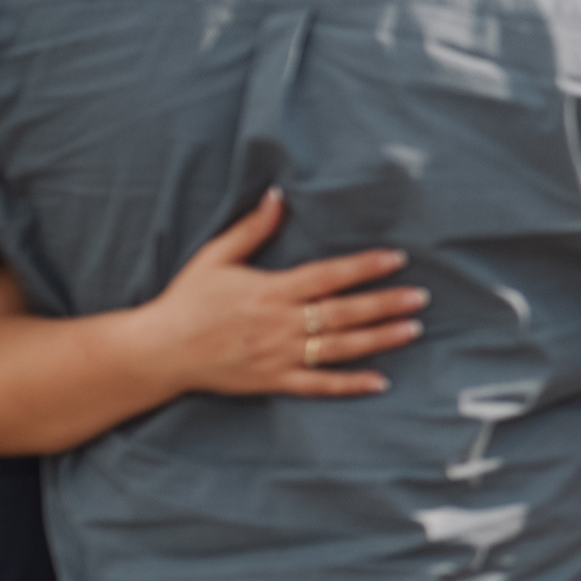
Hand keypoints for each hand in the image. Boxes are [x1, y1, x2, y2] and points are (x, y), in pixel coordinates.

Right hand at [140, 189, 424, 396]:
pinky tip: (380, 382)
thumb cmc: (187, 299)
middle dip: (385, 304)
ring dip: (378, 339)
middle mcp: (280, 323)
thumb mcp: (216, 257)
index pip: (328, 276)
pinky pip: (318, 386)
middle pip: (343, 313)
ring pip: (339, 348)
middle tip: (420, 297)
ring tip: (412, 330)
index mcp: (271, 290)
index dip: (364, 267)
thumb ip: (252, 228)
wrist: (159, 351)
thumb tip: (278, 195)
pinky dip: (349, 385)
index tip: (396, 259)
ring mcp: (279, 355)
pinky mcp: (273, 381)